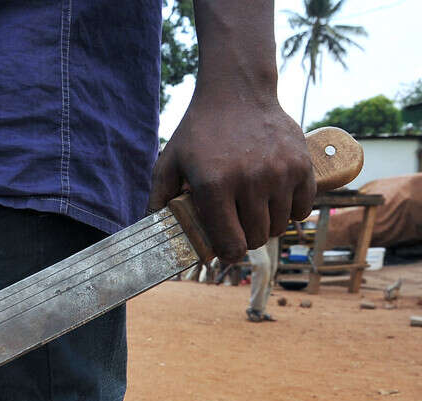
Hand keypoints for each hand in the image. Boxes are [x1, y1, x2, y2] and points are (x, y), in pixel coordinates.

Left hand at [148, 96, 314, 263]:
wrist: (237, 91)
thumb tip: (151, 229)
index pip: (230, 243)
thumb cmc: (200, 130)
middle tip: (237, 227)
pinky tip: (276, 201)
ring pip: (279, 226)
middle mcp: (250, 182)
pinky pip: (302, 208)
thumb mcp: (169, 161)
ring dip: (267, 225)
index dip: (227, 253)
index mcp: (214, 186)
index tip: (225, 250)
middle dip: (245, 239)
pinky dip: (291, 211)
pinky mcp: (302, 165)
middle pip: (256, 238)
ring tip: (254, 212)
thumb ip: (158, 197)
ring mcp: (279, 173)